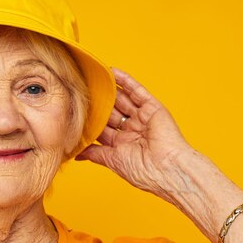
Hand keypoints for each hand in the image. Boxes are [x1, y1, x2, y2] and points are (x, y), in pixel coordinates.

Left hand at [76, 68, 191, 196]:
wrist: (165, 169)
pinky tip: (112, 72)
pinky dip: (125, 81)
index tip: (76, 111)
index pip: (104, 128)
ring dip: (109, 89)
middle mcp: (133, 130)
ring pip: (123, 99)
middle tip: (82, 90)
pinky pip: (137, 91)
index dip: (91, 120)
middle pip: (112, 112)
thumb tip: (78, 154)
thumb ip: (95, 153)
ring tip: (93, 78)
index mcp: (124, 144)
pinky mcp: (153, 108)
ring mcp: (143, 118)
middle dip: (99, 103)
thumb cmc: (142, 170)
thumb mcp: (112, 160)